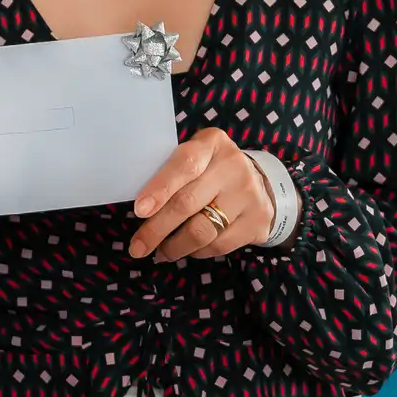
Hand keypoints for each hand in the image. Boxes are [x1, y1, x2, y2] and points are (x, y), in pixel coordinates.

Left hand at [129, 129, 271, 261]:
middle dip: (156, 229)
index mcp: (212, 143)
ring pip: (202, 231)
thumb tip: (141, 208)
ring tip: (160, 252)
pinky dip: (197, 252)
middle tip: (138, 247)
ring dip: (175, 247)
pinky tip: (188, 250)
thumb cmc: (211, 169)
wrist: (258, 182)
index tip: (140, 210)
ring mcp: (249, 195)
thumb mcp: (195, 157)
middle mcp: (233, 166)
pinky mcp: (258, 222)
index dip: (161, 188)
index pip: (184, 165)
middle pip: (188, 203)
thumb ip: (171, 172)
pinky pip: (219, 246)